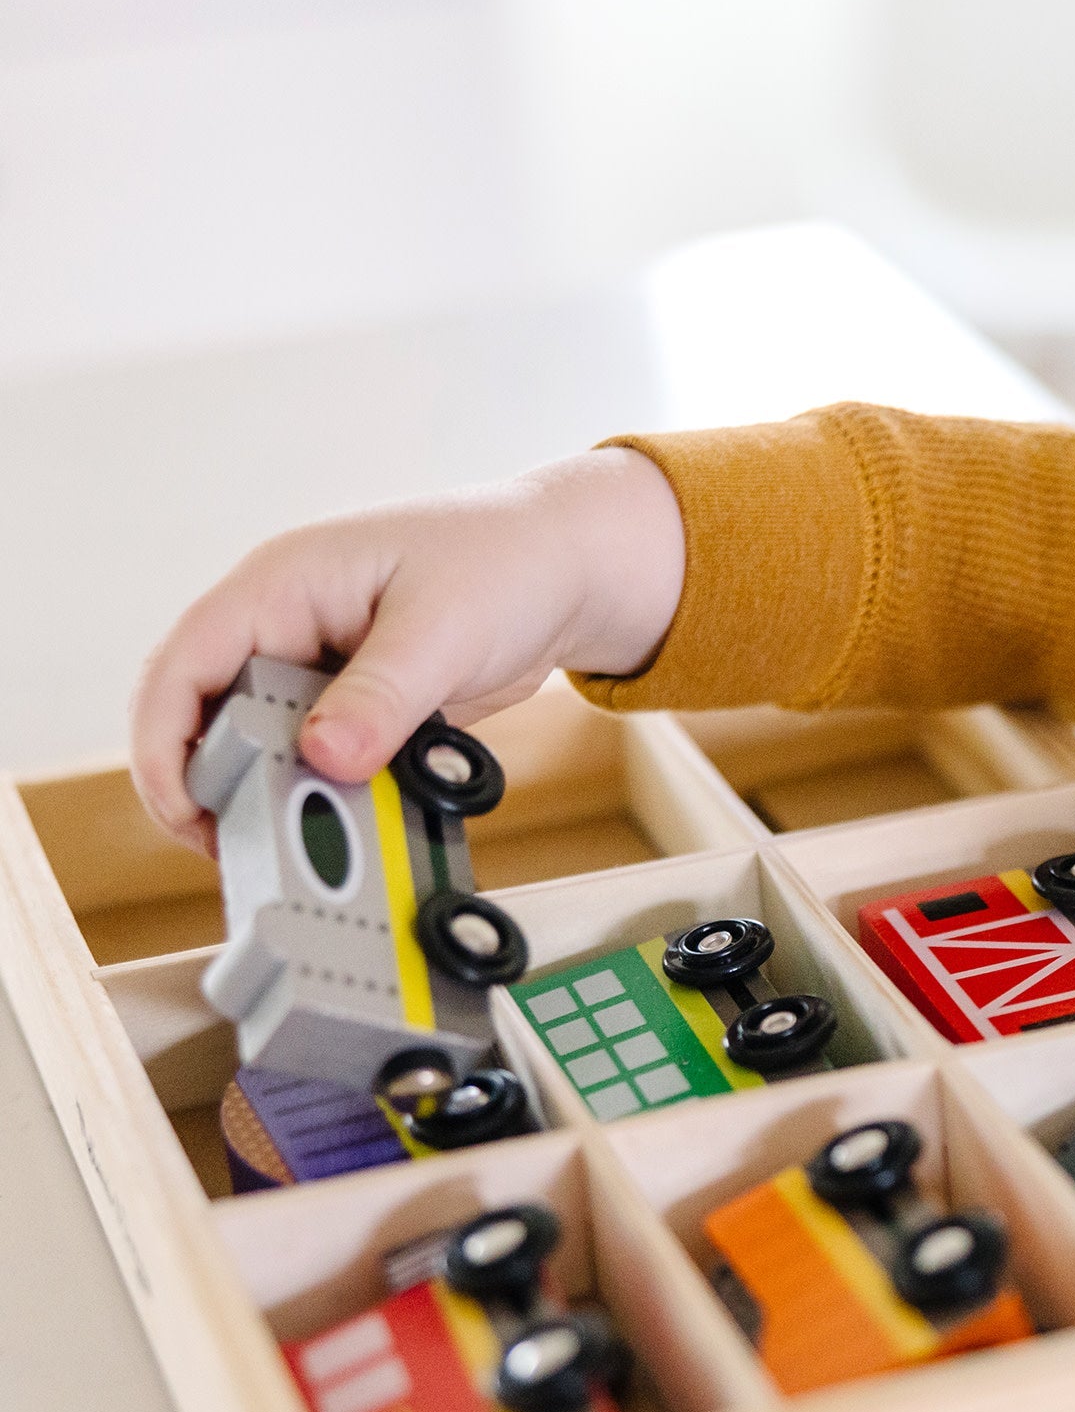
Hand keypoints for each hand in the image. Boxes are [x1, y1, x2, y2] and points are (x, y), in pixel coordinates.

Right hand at [129, 447, 685, 853]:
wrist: (570, 570)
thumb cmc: (507, 562)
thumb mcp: (443, 629)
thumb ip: (383, 697)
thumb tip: (326, 758)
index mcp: (281, 587)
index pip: (184, 666)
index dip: (167, 743)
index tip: (188, 810)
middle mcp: (286, 627)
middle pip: (209, 716)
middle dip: (219, 784)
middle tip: (249, 849)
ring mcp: (321, 668)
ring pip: (265, 745)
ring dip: (280, 794)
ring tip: (312, 843)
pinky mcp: (359, 704)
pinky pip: (322, 758)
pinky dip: (329, 793)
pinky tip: (357, 825)